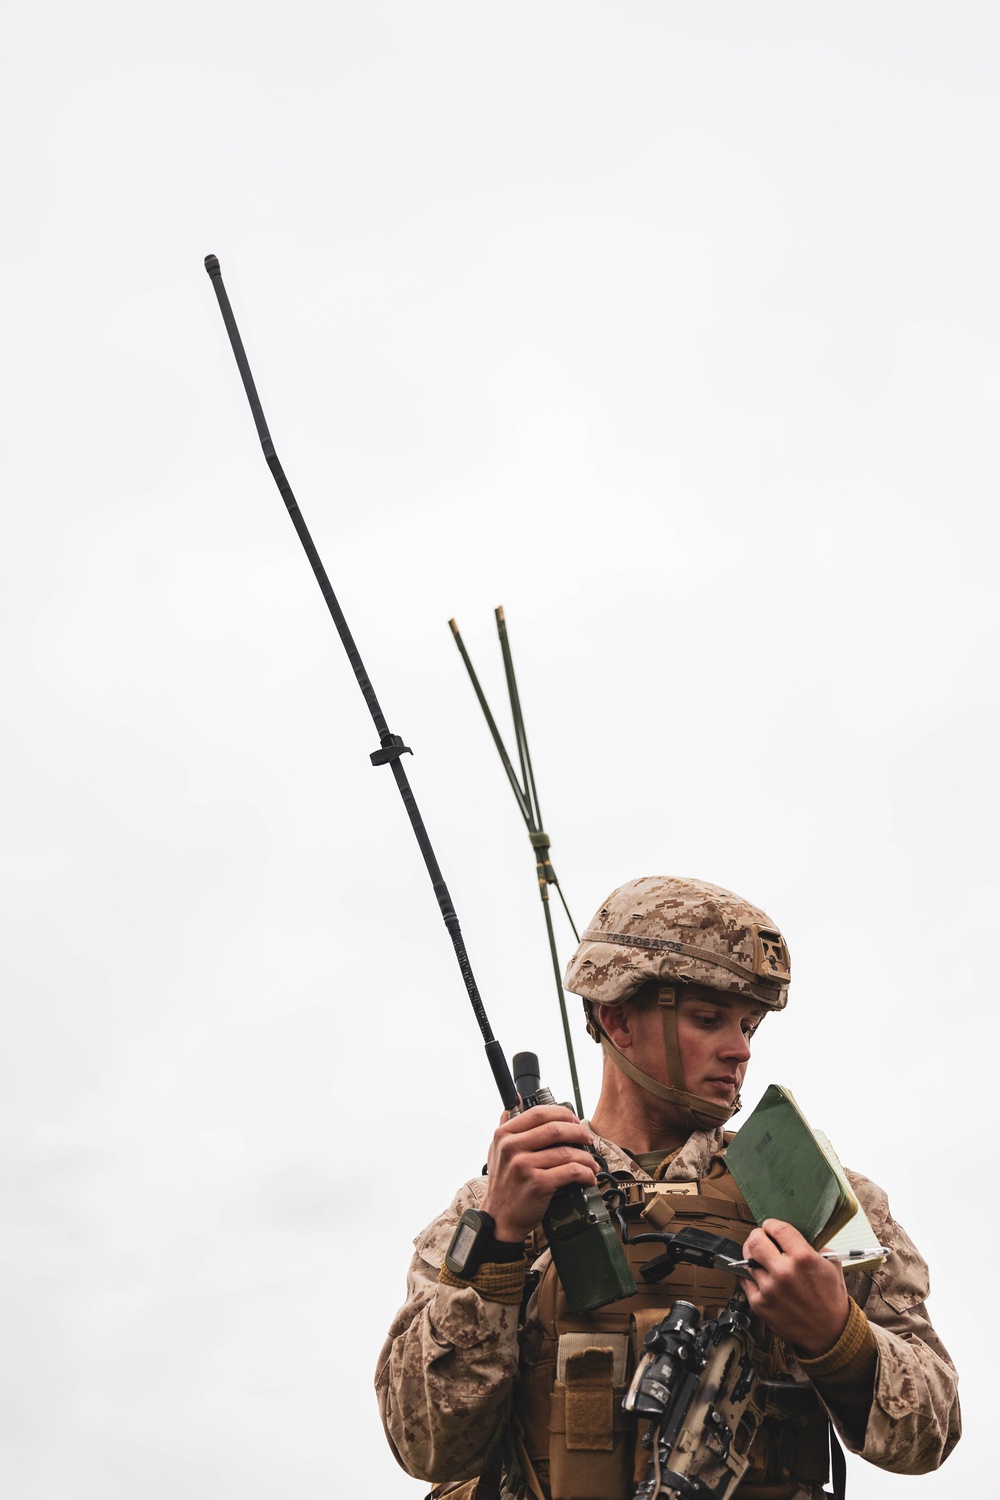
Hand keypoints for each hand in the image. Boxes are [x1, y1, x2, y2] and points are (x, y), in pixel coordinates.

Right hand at [481, 1105, 598, 1243]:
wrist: (500, 1219)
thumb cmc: (503, 1184)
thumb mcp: (496, 1151)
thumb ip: (507, 1125)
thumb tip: (519, 1099)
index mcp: (504, 1135)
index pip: (539, 1113)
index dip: (562, 1114)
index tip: (575, 1121)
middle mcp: (512, 1147)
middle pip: (555, 1129)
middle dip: (579, 1132)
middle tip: (588, 1139)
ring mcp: (524, 1165)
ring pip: (566, 1152)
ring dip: (586, 1157)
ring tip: (592, 1163)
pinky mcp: (538, 1184)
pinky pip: (571, 1171)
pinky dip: (585, 1173)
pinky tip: (588, 1177)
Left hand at [740, 1219, 849, 1357]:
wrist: (830, 1333)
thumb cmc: (831, 1297)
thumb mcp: (831, 1264)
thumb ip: (813, 1245)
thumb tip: (793, 1234)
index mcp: (803, 1258)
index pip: (776, 1228)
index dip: (771, 1225)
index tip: (771, 1228)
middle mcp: (783, 1272)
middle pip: (754, 1240)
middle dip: (757, 1237)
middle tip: (762, 1240)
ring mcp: (769, 1289)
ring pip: (746, 1260)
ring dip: (753, 1257)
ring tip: (761, 1260)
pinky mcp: (759, 1304)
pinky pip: (744, 1280)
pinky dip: (750, 1275)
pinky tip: (760, 1276)